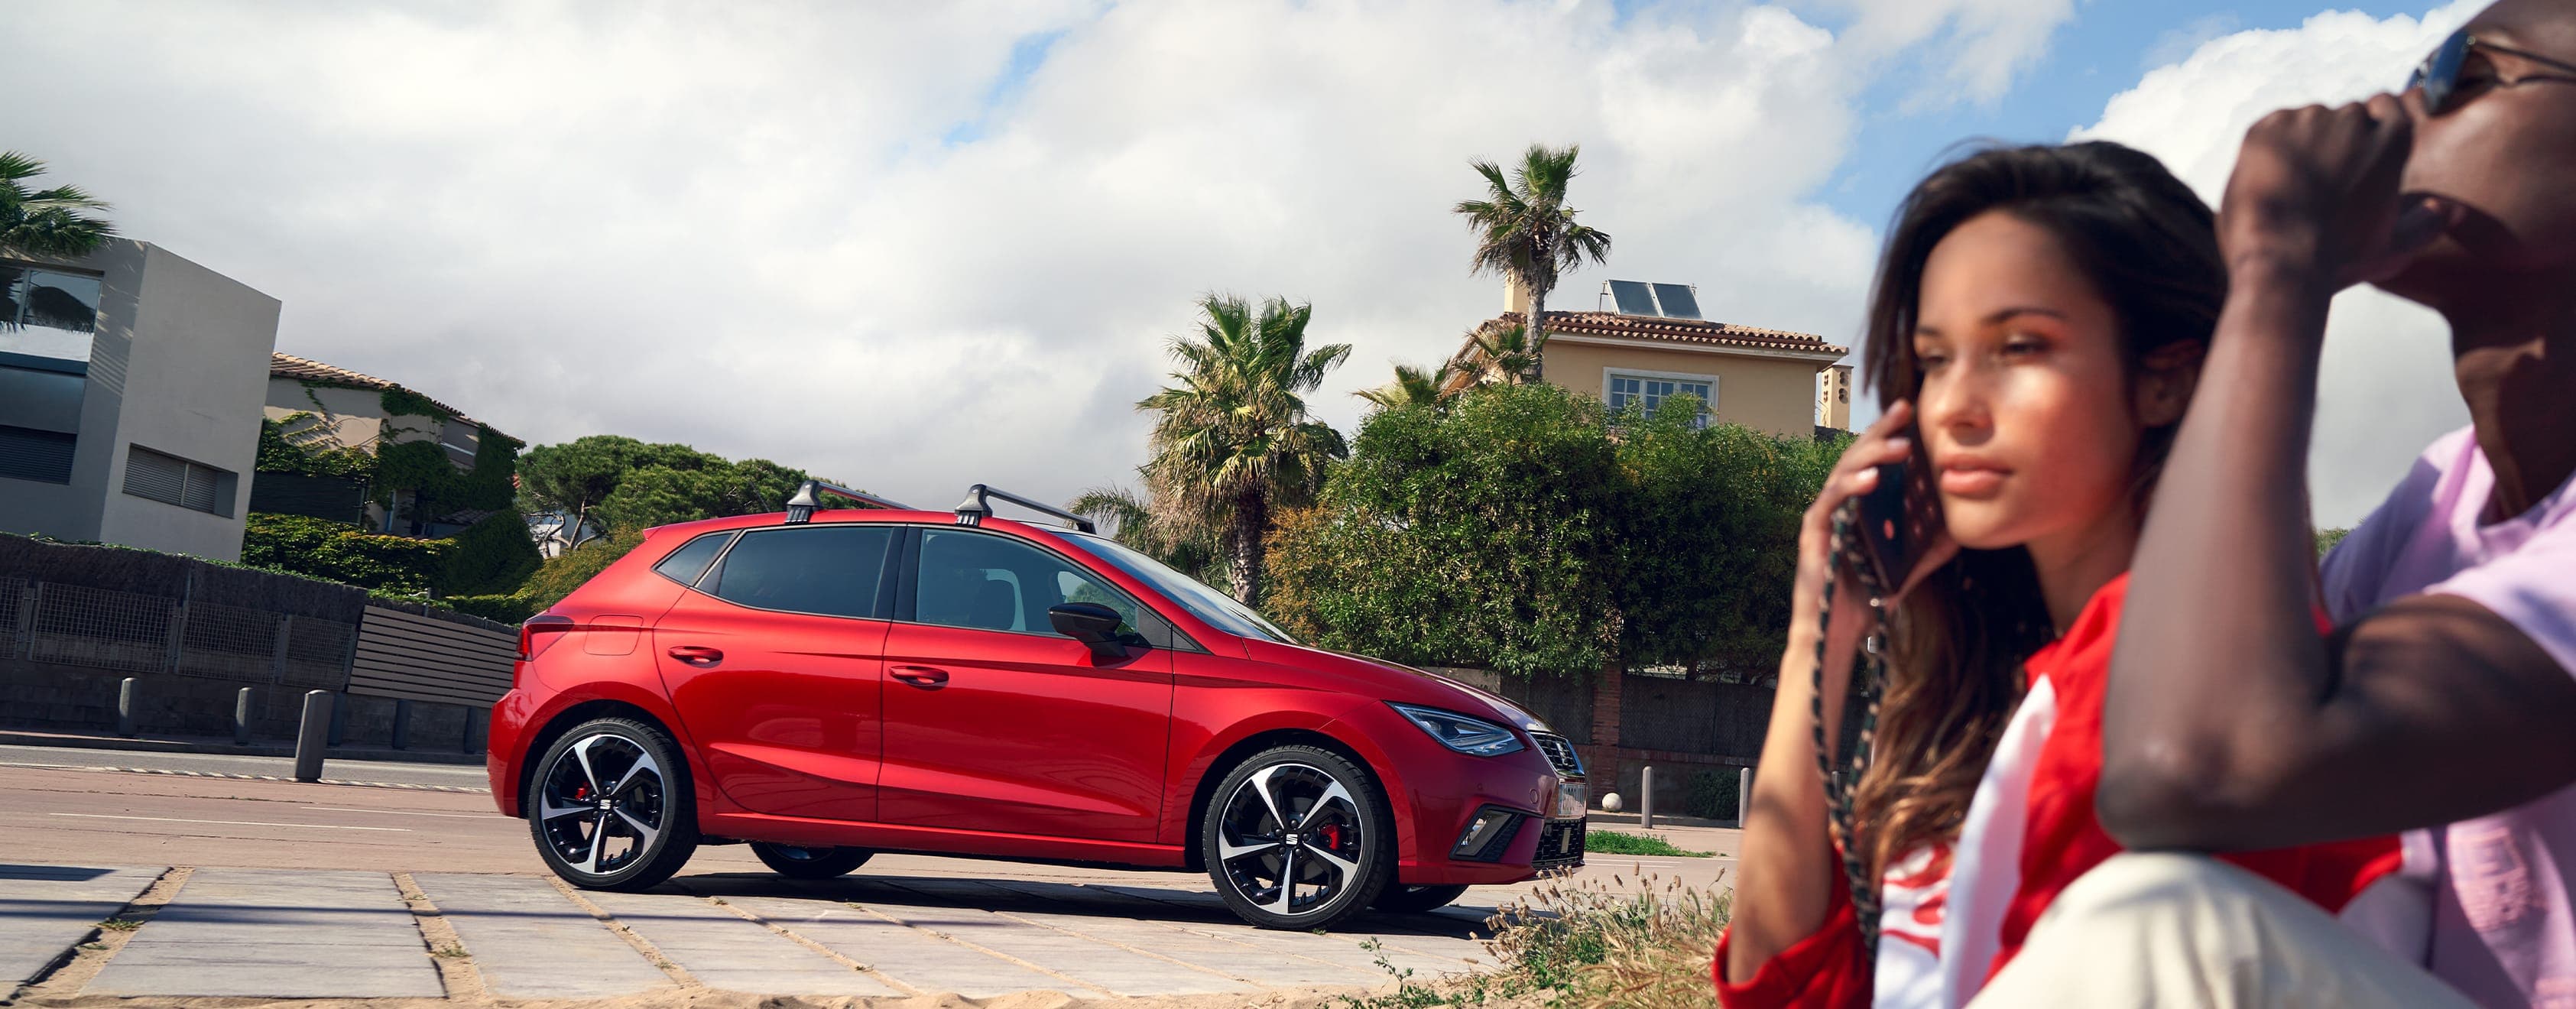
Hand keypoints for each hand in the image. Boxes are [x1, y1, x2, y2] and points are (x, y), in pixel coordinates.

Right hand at [1789, 402, 1957, 643]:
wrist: (1838, 631)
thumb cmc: (1866, 597)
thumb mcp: (1908, 567)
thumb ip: (1929, 547)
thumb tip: (1959, 528)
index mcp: (1857, 505)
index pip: (1874, 461)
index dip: (1889, 435)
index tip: (1911, 411)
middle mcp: (1837, 504)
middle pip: (1857, 456)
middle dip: (1881, 432)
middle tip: (1904, 411)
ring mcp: (1823, 515)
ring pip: (1844, 472)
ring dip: (1872, 456)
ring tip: (1901, 447)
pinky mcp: (1813, 532)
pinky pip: (1831, 502)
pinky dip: (1851, 487)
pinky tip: (1873, 479)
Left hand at [2220, 92, 2461, 288]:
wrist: (2283, 260)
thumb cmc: (2342, 259)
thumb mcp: (2394, 248)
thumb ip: (2426, 224)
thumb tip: (2451, 210)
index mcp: (2393, 137)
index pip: (2385, 107)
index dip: (2369, 128)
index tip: (2354, 152)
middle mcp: (2354, 118)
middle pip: (2343, 117)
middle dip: (2333, 142)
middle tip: (2318, 184)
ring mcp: (2309, 119)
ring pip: (2306, 122)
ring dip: (2301, 145)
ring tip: (2292, 189)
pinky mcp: (2269, 126)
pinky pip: (2272, 128)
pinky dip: (2271, 149)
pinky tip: (2271, 182)